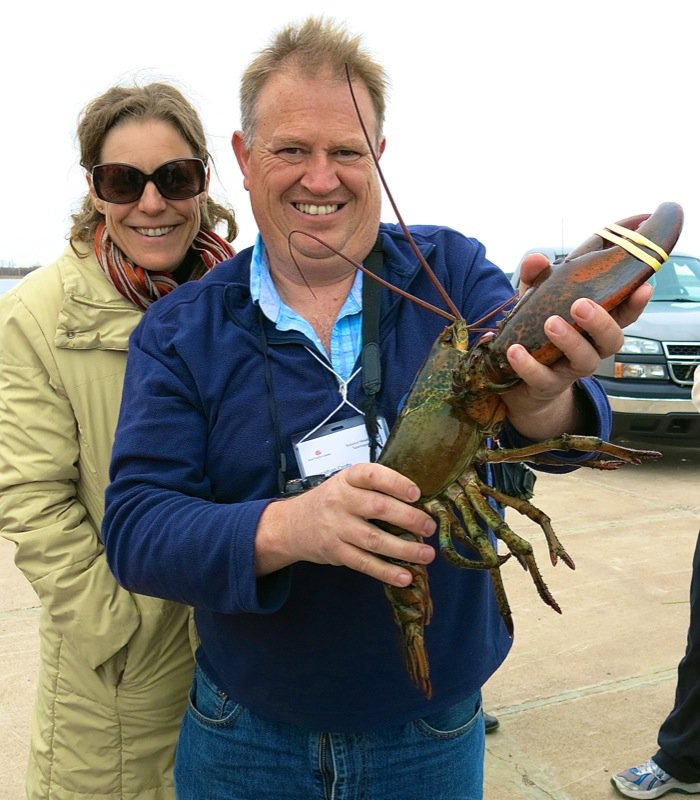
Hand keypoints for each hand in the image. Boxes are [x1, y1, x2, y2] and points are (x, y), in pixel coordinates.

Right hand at [255, 463, 435, 586]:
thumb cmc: (330, 501)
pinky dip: (386, 571)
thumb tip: (419, 502)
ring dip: (404, 549)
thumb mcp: (346, 484)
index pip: (372, 475)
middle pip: (379, 508)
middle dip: (409, 518)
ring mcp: (337, 528)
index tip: (417, 493)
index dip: (396, 483)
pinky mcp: (336, 552)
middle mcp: (341, 500)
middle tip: (430, 527)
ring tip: (427, 555)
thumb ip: (375, 488)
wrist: (292, 525)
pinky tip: (405, 576)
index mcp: (348, 479)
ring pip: (375, 539)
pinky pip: (364, 563)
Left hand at [502, 253, 651, 437]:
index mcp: (593, 326)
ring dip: (570, 340)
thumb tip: (536, 259)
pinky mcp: (546, 386)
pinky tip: (515, 350)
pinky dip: (528, 364)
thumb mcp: (535, 302)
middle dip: (601, 322)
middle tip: (581, 304)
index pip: (622, 314)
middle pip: (611, 340)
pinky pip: (541, 377)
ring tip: (551, 323)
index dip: (636, 303)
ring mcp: (569, 369)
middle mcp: (589, 349)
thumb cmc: (536, 335)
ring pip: (584, 360)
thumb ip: (537, 279)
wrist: (518, 384)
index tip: (643, 287)